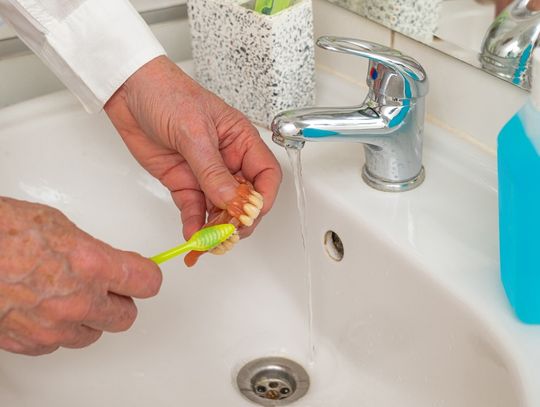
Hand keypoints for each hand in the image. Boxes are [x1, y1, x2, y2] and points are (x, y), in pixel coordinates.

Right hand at [0, 198, 161, 355]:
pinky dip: (58, 330)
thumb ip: (92, 251)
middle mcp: (78, 301)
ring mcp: (52, 327)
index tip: (143, 274)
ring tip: (70, 296)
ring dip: (89, 318)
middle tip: (109, 289)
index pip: (147, 282)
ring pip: (93, 335)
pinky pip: (59, 344)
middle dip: (120, 301)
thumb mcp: (59, 226)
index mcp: (92, 264)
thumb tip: (107, 263)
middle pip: (126, 317)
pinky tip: (46, 309)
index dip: (146, 277)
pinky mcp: (28, 344)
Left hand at [104, 56, 281, 239]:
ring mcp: (205, 173)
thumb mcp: (193, 131)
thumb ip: (211, 170)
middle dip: (239, 219)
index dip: (263, 198)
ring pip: (220, 208)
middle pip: (245, 198)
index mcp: (241, 141)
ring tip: (208, 241)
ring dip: (216, 227)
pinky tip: (192, 234)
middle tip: (227, 234)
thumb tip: (231, 200)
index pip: (266, 175)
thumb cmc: (167, 94)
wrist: (127, 90)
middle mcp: (228, 160)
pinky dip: (194, 223)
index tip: (250, 214)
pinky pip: (194, 208)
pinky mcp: (183, 182)